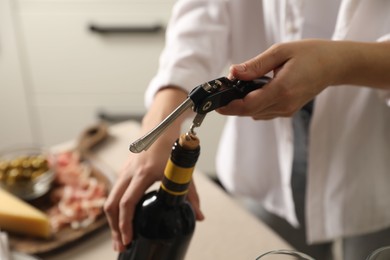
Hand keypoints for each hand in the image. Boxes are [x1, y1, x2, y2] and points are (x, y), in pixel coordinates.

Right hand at [103, 88, 203, 251]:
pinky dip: (115, 209)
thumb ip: (191, 195)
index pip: (127, 203)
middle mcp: (129, 173)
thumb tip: (199, 217)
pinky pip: (114, 193)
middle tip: (121, 246)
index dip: (126, 224)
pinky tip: (123, 219)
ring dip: (113, 220)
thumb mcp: (182, 171)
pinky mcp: (123, 171)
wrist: (158, 127)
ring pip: (110, 199)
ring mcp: (123, 171)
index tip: (128, 239)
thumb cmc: (171, 148)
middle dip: (114, 228)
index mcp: (143, 174)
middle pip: (112, 205)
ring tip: (120, 237)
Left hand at [217, 39, 343, 118]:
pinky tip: (254, 91)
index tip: (216, 103)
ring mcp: (287, 110)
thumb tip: (233, 73)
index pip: (248, 105)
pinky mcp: (288, 110)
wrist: (333, 65)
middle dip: (232, 104)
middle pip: (249, 112)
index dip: (229, 106)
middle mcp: (284, 104)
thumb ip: (255, 66)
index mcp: (282, 89)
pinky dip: (254, 104)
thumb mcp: (280, 52)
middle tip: (222, 92)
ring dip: (243, 104)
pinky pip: (264, 112)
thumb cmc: (310, 54)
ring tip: (238, 88)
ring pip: (255, 113)